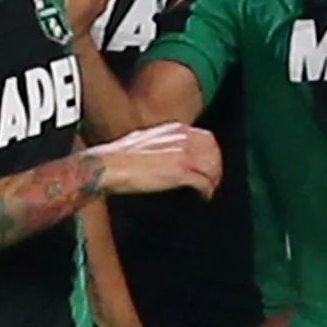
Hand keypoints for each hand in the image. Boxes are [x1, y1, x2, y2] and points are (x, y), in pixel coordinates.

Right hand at [92, 123, 219, 197]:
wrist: (110, 165)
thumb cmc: (119, 156)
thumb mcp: (143, 138)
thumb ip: (160, 141)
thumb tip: (165, 152)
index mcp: (175, 129)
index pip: (207, 138)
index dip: (211, 154)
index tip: (208, 166)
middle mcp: (183, 139)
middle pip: (214, 153)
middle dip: (216, 168)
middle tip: (212, 182)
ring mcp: (183, 155)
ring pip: (213, 167)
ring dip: (213, 181)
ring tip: (208, 191)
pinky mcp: (180, 172)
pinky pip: (204, 182)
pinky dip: (206, 191)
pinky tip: (203, 197)